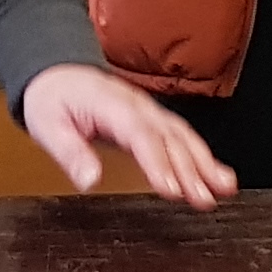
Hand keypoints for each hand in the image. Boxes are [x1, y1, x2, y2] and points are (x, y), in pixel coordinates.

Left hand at [20, 65, 238, 208]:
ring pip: (182, 136)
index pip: (139, 134)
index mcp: (110, 104)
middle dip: (190, 168)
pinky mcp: (153, 120)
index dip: (157, 161)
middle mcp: (136, 105)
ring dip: (205, 163)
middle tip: (204, 197)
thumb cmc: (52, 99)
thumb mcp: (47, 125)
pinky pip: (182, 137)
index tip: (170, 188)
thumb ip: (69, 152)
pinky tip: (219, 177)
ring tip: (224, 188)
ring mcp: (148, 111)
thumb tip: (88, 180)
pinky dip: (203, 157)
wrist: (56, 73)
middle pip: (168, 137)